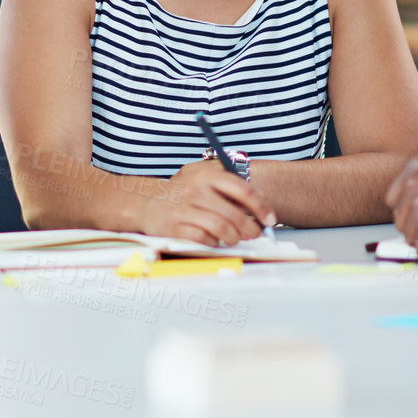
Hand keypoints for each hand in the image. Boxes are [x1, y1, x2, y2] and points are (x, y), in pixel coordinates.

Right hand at [135, 159, 276, 246]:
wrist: (148, 202)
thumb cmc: (183, 192)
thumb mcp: (203, 177)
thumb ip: (228, 183)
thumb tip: (259, 203)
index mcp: (206, 175)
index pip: (243, 190)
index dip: (261, 207)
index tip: (269, 218)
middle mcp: (195, 189)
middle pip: (234, 213)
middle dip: (250, 228)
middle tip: (254, 233)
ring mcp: (184, 208)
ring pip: (221, 228)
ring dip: (234, 237)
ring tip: (234, 238)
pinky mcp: (174, 227)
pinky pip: (203, 239)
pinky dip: (214, 242)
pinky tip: (215, 240)